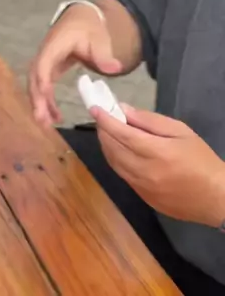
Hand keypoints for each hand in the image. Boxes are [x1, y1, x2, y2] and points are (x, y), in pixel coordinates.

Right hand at [28, 4, 121, 127]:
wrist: (81, 18)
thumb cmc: (88, 28)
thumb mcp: (99, 39)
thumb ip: (104, 55)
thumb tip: (114, 69)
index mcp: (56, 44)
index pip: (44, 63)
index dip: (42, 79)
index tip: (45, 95)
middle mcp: (45, 53)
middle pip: (35, 76)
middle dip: (37, 98)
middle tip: (42, 120)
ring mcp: (44, 61)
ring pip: (35, 83)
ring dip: (39, 103)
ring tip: (47, 124)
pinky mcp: (48, 68)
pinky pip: (42, 86)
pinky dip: (46, 101)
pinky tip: (55, 116)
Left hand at [93, 105, 224, 226]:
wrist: (216, 198)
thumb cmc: (201, 160)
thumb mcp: (181, 131)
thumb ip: (150, 121)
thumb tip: (124, 111)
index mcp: (156, 152)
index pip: (121, 133)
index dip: (105, 120)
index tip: (94, 107)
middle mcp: (144, 172)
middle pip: (112, 148)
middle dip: (103, 130)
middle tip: (102, 117)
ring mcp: (141, 188)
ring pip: (113, 163)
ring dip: (106, 146)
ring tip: (108, 131)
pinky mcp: (143, 198)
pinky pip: (122, 175)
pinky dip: (116, 160)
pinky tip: (120, 151)